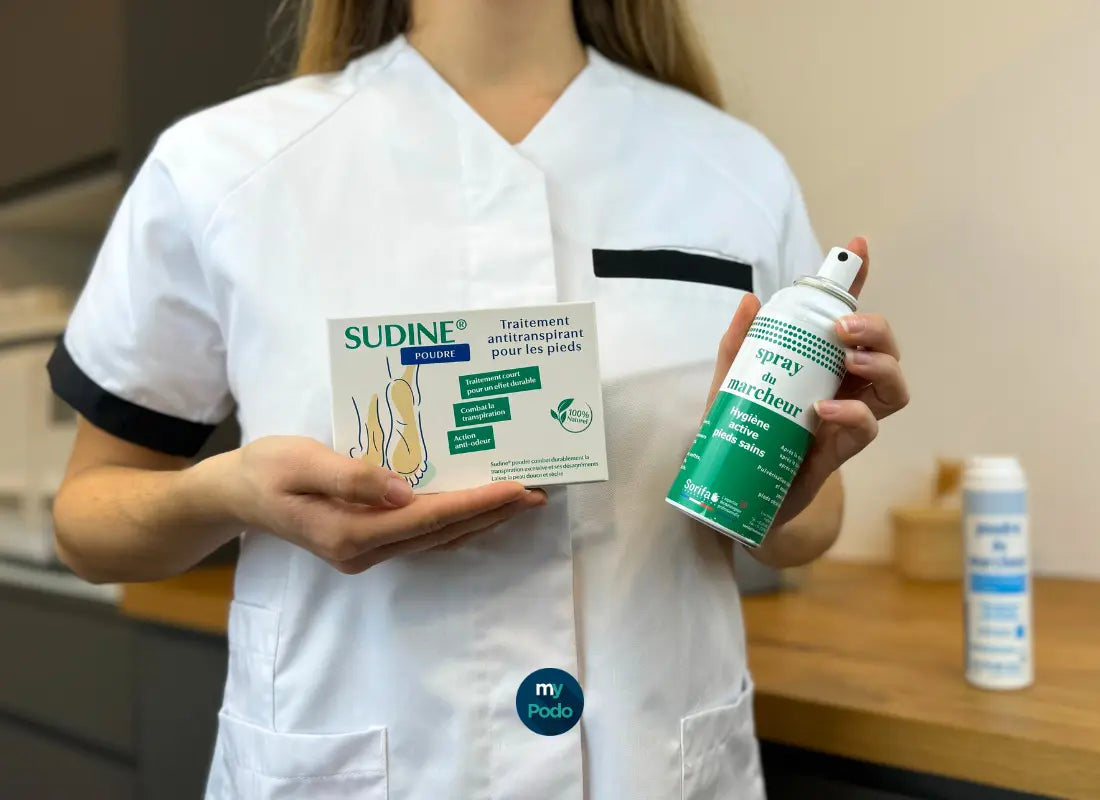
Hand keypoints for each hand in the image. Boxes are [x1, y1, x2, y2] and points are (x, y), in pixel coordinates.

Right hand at [226, 436, 545, 572]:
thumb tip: (403, 491)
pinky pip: (422, 537)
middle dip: (492, 513)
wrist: (234, 495)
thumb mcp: (300, 462)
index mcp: (350, 533)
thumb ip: (352, 476)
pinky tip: (477, 505)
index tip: (515, 488)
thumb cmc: (264, 470)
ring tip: (520, 498)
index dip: (475, 503)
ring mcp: (366, 552)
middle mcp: (364, 551)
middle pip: (442, 533)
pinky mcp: (366, 544)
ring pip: (437, 539)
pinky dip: (455, 521)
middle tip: (537, 491)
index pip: (428, 518)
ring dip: (480, 519)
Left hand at [706, 237, 908, 529]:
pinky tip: (823, 408)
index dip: (856, 282)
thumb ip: (738, 347)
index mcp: (819, 363)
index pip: (846, 318)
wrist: (735, 499)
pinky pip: (865, 429)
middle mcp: (843, 387)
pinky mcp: (839, 451)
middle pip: (885, 348)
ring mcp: (846, 419)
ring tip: (849, 359)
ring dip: (881, 364)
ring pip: (894, 387)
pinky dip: (852, 414)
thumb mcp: (728, 386)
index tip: (858, 246)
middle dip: (875, 327)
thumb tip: (749, 300)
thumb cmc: (741, 436)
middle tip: (842, 327)